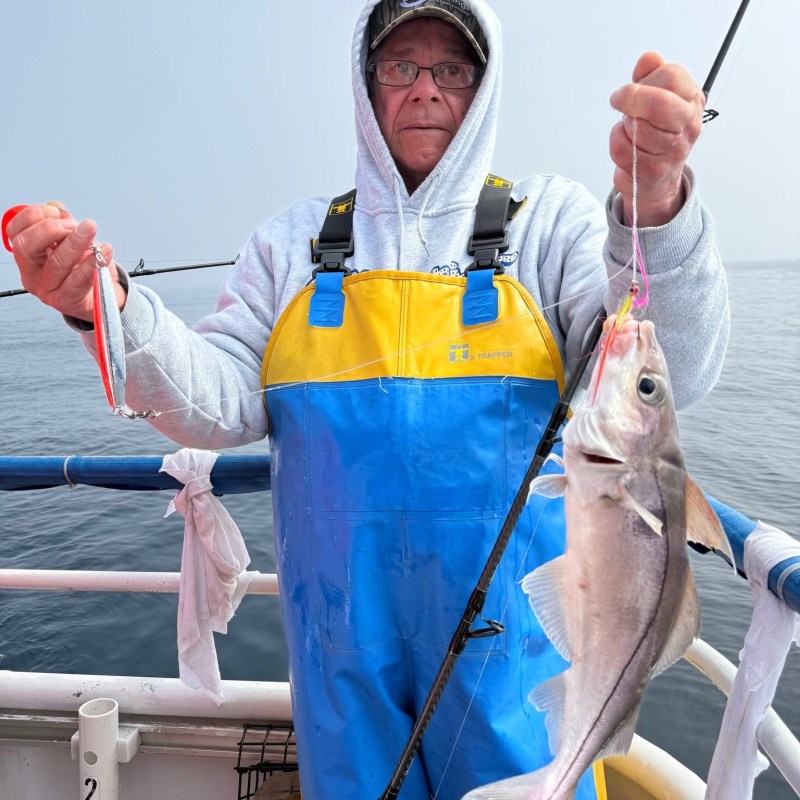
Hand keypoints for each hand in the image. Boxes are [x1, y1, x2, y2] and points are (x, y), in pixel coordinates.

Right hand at [7, 203, 124, 321]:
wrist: (98, 296)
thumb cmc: (79, 267)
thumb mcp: (67, 242)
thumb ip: (60, 222)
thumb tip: (57, 208)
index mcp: (27, 255)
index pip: (15, 231)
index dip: (34, 216)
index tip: (57, 212)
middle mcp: (31, 273)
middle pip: (28, 247)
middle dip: (51, 229)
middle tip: (74, 223)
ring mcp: (47, 288)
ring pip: (56, 263)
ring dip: (75, 242)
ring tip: (91, 229)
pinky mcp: (67, 299)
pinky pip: (79, 279)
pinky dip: (94, 262)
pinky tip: (105, 250)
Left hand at [609, 52, 704, 226]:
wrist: (656, 179)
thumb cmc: (656, 134)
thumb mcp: (659, 98)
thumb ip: (653, 74)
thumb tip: (648, 59)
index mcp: (692, 100)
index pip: (672, 75)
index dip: (647, 78)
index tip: (634, 84)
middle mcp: (687, 124)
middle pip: (657, 102)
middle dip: (631, 98)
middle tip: (619, 99)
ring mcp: (672, 150)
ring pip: (635, 126)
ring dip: (624, 126)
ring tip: (632, 130)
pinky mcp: (652, 170)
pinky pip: (622, 148)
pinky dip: (617, 143)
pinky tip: (628, 146)